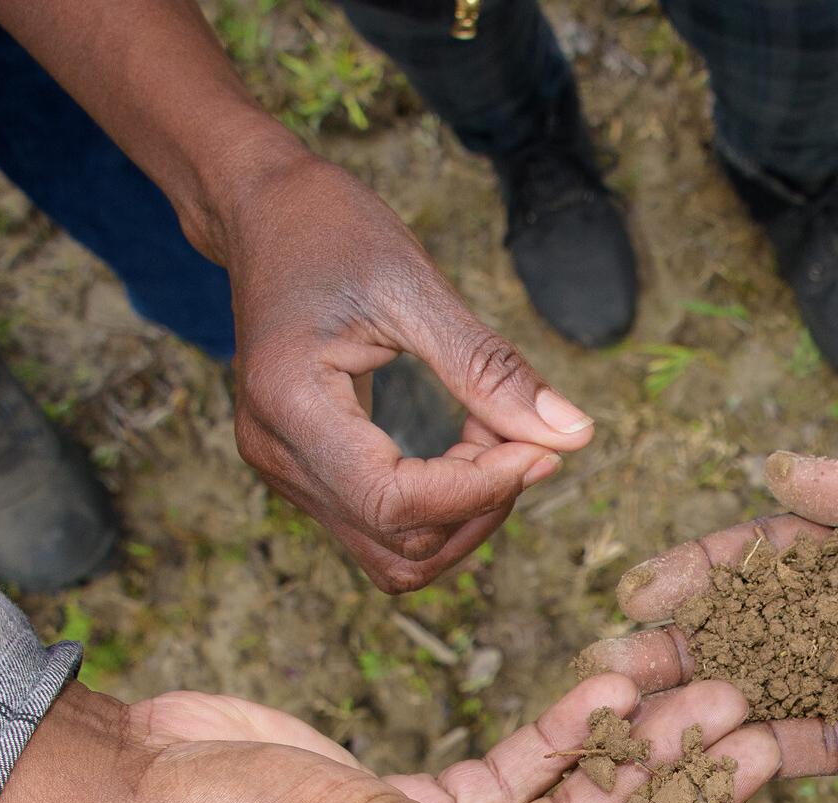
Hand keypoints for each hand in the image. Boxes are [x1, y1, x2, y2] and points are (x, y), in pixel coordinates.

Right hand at [221, 157, 595, 592]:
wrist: (263, 213)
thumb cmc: (330, 231)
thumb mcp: (416, 286)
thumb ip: (491, 369)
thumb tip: (575, 436)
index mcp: (290, 404)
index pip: (396, 502)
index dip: (481, 491)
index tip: (541, 448)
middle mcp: (276, 454)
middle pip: (402, 543)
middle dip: (482, 502)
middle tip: (523, 432)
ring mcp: (287, 471)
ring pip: (396, 554)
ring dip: (466, 514)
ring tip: (496, 437)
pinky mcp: (308, 472)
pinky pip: (385, 526)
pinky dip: (444, 505)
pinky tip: (471, 447)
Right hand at [579, 423, 837, 774]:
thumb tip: (774, 475)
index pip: (770, 556)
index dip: (705, 572)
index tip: (639, 587)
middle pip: (761, 632)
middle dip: (686, 648)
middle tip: (614, 667)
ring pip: (788, 692)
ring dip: (719, 705)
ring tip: (648, 720)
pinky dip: (794, 751)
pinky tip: (733, 761)